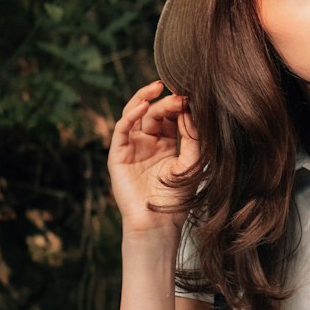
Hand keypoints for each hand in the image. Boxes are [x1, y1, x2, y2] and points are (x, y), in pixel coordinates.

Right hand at [107, 80, 200, 234]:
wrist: (158, 222)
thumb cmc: (176, 198)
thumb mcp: (191, 163)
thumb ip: (192, 137)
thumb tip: (189, 109)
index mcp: (165, 145)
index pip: (170, 117)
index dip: (179, 107)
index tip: (192, 99)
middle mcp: (146, 143)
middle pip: (154, 113)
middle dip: (166, 103)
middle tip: (180, 96)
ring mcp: (131, 147)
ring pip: (135, 114)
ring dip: (145, 98)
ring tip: (157, 87)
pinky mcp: (118, 154)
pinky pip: (122, 128)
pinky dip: (131, 115)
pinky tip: (144, 107)